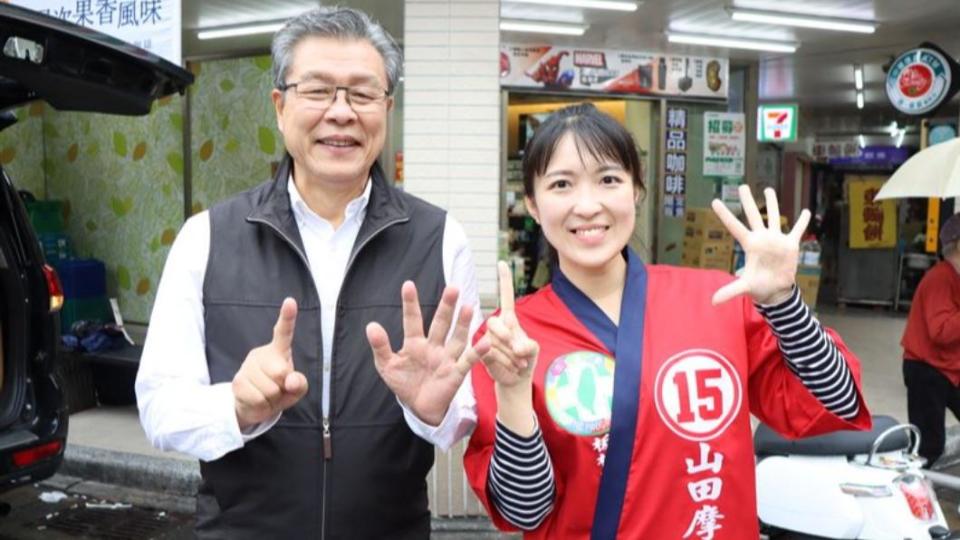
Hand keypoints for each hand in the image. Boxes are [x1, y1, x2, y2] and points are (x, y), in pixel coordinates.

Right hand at [232, 298, 308, 429]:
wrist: (255, 406)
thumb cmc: (280, 390)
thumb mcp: (297, 388)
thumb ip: (300, 383)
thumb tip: (290, 380)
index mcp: (278, 351)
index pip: (283, 332)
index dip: (287, 317)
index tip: (290, 301)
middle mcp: (261, 354)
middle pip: (281, 372)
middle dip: (283, 386)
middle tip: (278, 387)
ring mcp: (247, 367)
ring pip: (270, 389)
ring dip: (273, 398)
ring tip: (267, 394)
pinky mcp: (237, 383)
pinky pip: (259, 399)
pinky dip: (263, 406)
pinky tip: (258, 400)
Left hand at [366, 283, 488, 425]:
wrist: (419, 408)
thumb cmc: (404, 383)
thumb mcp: (387, 366)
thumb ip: (380, 346)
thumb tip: (371, 326)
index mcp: (414, 343)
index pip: (412, 320)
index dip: (410, 303)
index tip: (408, 285)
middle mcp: (433, 346)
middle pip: (441, 323)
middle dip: (446, 307)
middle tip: (452, 288)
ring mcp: (446, 358)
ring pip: (456, 338)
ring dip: (463, 323)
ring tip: (468, 307)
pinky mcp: (456, 373)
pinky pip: (467, 361)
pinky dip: (477, 352)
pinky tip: (485, 341)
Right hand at [481, 261, 539, 388]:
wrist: (516, 380)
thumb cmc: (525, 360)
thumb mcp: (533, 351)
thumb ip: (528, 346)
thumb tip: (517, 347)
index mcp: (509, 320)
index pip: (506, 297)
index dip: (504, 281)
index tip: (502, 263)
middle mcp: (495, 326)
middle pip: (496, 323)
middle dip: (508, 339)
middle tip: (520, 354)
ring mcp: (486, 339)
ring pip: (493, 343)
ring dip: (510, 357)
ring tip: (519, 364)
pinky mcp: (480, 353)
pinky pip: (488, 354)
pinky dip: (503, 363)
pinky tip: (511, 368)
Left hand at [710, 185, 809, 305]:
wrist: (776, 290)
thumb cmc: (758, 287)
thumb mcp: (744, 287)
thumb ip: (730, 291)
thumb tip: (712, 302)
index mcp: (750, 244)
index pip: (734, 226)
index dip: (725, 214)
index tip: (715, 201)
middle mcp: (762, 238)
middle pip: (753, 215)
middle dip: (748, 201)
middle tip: (742, 186)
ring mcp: (776, 240)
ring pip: (774, 217)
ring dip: (772, 204)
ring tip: (768, 190)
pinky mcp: (790, 245)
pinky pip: (798, 231)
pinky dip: (803, 222)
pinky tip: (807, 212)